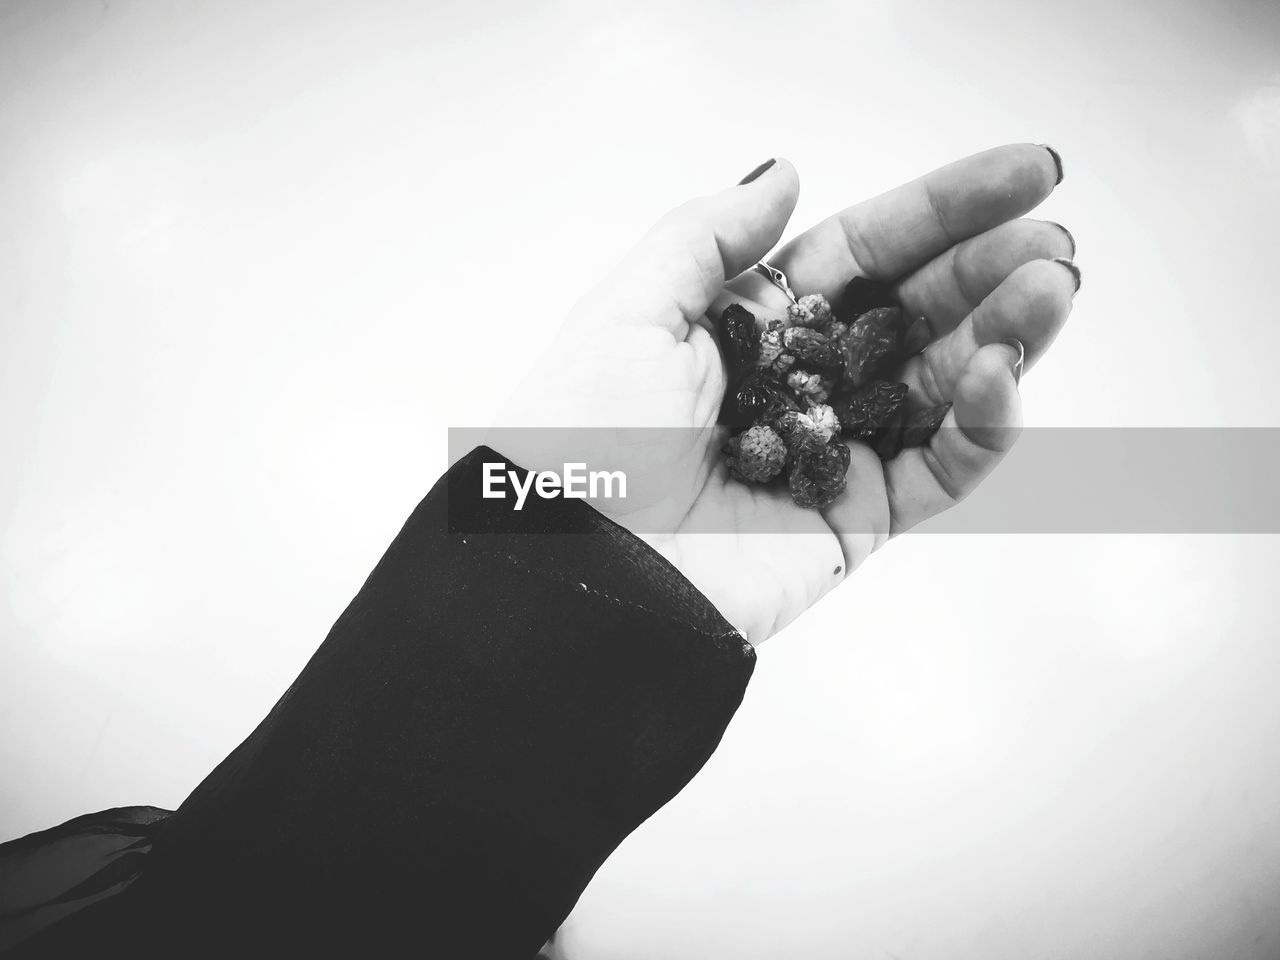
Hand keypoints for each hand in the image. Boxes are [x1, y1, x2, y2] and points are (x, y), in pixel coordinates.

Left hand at [492, 146, 1076, 643]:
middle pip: (913, 313)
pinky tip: (999, 373)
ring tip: (1051, 289)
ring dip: (1003, 334)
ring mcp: (834, 453)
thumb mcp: (630, 310)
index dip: (940, 213)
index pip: (862, 255)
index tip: (1023, 173)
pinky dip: (980, 422)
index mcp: (750, 326)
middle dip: (987, 270)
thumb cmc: (581, 436)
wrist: (569, 572)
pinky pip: (938, 468)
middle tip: (1054, 238)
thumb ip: (711, 238)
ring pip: (941, 385)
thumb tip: (786, 174)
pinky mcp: (857, 522)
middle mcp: (800, 383)